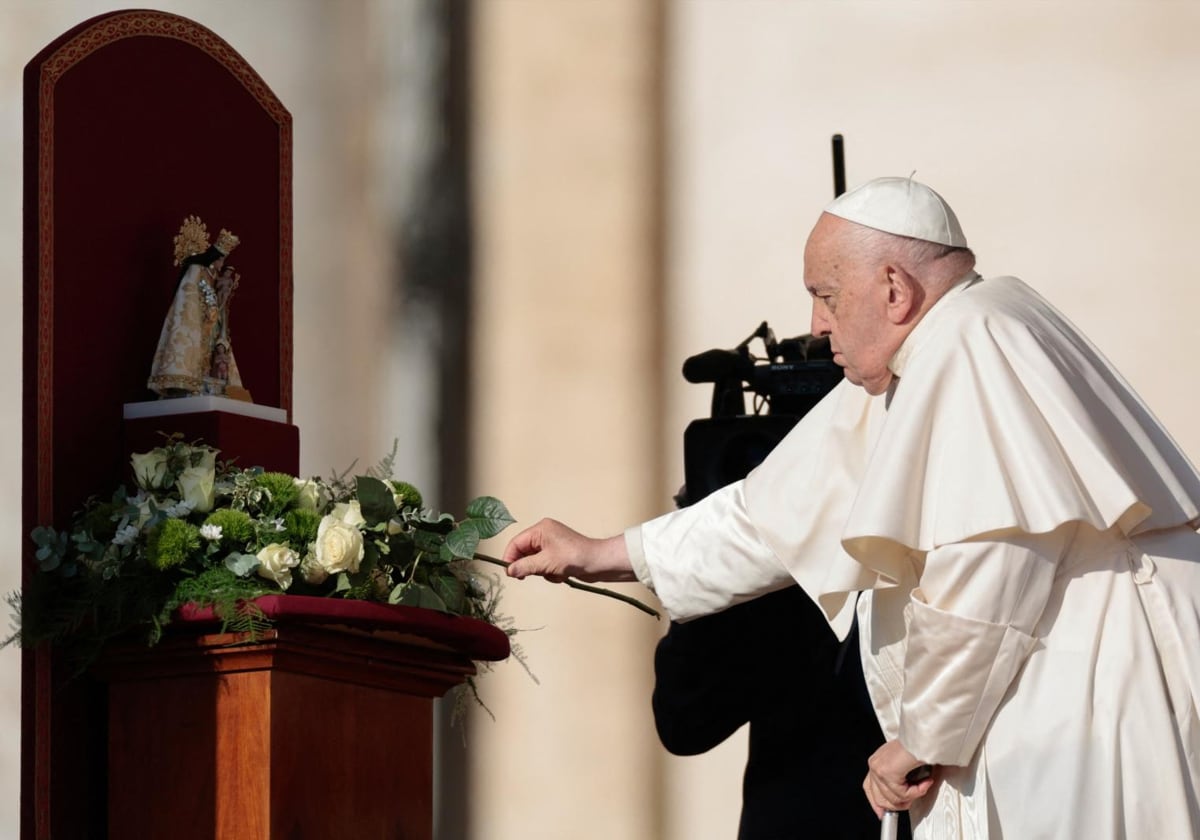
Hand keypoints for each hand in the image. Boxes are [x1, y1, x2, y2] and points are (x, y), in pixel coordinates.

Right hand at [502, 518, 634, 582]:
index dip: (510, 558)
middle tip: (534, 574)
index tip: (509, 573)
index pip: (516, 543)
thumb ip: (525, 566)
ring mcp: (552, 545)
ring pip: (534, 562)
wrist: (599, 563)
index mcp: (540, 529)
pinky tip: (561, 574)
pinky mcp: (558, 555)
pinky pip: (545, 566)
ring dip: (542, 571)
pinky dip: (550, 573)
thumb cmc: (575, 557)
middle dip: (530, 566)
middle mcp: (544, 534)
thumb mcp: (546, 563)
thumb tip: (509, 570)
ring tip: (555, 572)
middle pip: (524, 553)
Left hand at [863, 740, 935, 817]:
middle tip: (912, 800)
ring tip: (923, 785)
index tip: (882, 814)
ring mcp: (879, 768)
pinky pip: (903, 794)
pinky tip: (925, 781)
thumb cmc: (918, 745)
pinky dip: (918, 791)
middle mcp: (875, 764)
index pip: (869, 788)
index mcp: (877, 762)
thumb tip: (897, 801)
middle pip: (879, 798)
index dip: (876, 803)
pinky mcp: (888, 772)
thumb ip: (898, 781)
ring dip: (913, 795)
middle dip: (898, 804)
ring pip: (894, 798)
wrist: (924, 735)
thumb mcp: (904, 765)